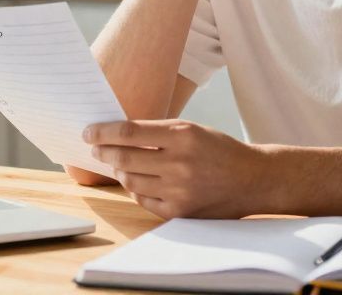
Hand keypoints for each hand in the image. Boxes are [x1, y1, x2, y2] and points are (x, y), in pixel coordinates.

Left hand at [84, 119, 268, 218]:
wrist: (252, 179)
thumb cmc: (219, 149)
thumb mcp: (192, 130)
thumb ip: (157, 132)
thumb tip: (116, 135)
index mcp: (183, 135)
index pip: (130, 132)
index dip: (104, 132)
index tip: (89, 132)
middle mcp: (180, 163)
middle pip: (124, 158)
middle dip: (104, 152)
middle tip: (96, 148)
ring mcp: (179, 190)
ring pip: (130, 181)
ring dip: (119, 171)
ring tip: (119, 164)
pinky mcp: (180, 212)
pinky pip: (143, 200)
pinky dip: (136, 189)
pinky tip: (138, 181)